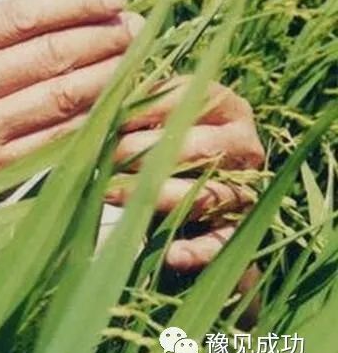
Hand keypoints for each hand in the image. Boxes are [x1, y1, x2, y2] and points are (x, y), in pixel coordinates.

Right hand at [0, 0, 143, 210]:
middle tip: (136, 28)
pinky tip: (119, 101)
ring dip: (110, 75)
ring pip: (64, 97)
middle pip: (50, 55)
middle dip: (103, 38)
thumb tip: (79, 8)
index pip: (22, 16)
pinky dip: (97, 117)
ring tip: (136, 58)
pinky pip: (62, 137)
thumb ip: (2, 29)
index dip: (75, 4)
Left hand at [110, 76, 264, 269]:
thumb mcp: (144, 116)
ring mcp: (246, 187)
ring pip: (207, 193)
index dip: (148, 108)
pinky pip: (223, 242)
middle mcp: (243, 143)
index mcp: (223, 104)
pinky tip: (172, 254)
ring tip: (112, 193)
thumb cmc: (150, 140)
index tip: (113, 117)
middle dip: (146, 152)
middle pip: (199, 147)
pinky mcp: (238, 230)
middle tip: (106, 156)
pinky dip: (199, 250)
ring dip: (157, 196)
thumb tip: (107, 97)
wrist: (170, 196)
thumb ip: (133, 103)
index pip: (190, 99)